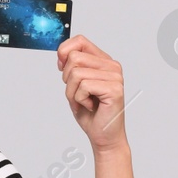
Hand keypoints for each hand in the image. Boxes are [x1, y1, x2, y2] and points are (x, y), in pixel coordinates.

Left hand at [56, 34, 127, 150]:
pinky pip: (83, 86)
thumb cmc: (91, 113)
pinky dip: (80, 99)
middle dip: (67, 80)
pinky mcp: (114, 89)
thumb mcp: (75, 85)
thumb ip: (71, 67)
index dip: (64, 52)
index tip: (62, 68)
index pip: (79, 41)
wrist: (103, 136)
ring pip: (76, 73)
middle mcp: (111, 66)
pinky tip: (90, 106)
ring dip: (73, 93)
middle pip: (74, 58)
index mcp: (103, 61)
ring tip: (83, 102)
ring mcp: (115, 77)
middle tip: (77, 94)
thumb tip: (62, 54)